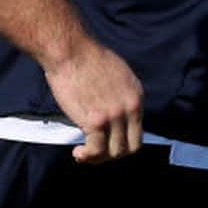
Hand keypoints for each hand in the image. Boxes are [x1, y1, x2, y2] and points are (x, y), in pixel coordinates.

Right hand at [43, 39, 143, 163]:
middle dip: (113, 154)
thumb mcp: (115, 73)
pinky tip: (77, 153)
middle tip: (96, 151)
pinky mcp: (96, 121)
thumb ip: (120, 94)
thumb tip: (114, 115)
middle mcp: (130, 106)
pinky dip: (87, 156)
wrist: (69, 49)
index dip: (122, 141)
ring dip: (98, 158)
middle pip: (130, 147)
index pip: (138, 131)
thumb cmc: (84, 57)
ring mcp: (114, 115)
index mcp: (136, 94)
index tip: (106, 141)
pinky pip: (96, 151)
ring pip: (113, 152)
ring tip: (83, 153)